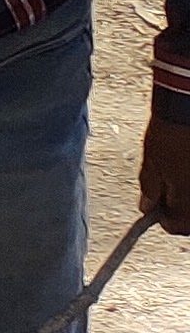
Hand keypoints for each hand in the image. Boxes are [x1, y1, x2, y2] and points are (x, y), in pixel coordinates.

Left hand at [143, 116, 189, 235]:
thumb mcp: (151, 164)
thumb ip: (150, 191)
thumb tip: (147, 206)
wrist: (187, 105)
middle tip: (165, 185)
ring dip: (187, 192)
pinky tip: (185, 161)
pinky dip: (189, 175)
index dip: (162, 217)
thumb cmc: (169, 134)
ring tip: (177, 168)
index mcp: (188, 205)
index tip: (155, 204)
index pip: (176, 227)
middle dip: (179, 204)